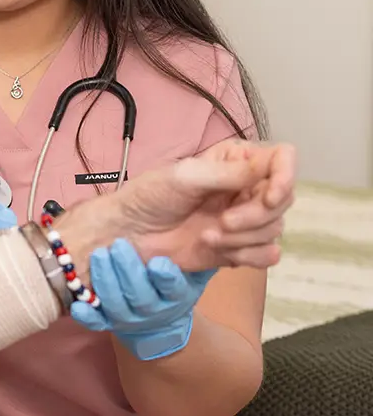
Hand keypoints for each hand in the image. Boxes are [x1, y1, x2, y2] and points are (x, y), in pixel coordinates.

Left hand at [71, 239, 214, 359]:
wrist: (159, 324)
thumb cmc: (175, 284)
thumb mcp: (194, 272)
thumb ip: (203, 254)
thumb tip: (218, 232)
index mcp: (177, 296)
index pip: (173, 287)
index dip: (166, 277)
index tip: (159, 263)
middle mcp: (153, 310)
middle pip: (140, 295)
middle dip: (128, 270)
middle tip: (118, 246)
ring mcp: (128, 318)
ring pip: (116, 304)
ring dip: (106, 280)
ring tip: (99, 255)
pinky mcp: (108, 322)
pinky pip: (96, 322)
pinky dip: (87, 315)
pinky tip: (78, 303)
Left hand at [94, 141, 294, 271]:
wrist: (129, 235)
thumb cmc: (149, 197)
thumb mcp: (186, 177)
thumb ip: (229, 173)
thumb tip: (270, 166)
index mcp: (235, 161)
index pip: (282, 159)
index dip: (286, 177)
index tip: (269, 196)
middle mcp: (245, 188)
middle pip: (283, 199)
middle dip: (256, 215)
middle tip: (223, 222)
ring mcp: (244, 220)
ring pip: (275, 229)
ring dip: (244, 238)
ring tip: (207, 235)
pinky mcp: (238, 248)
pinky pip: (267, 255)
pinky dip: (250, 256)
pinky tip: (221, 251)